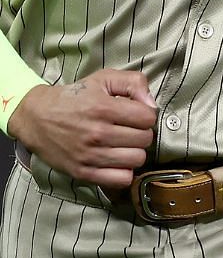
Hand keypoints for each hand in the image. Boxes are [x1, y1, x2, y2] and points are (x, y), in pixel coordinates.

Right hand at [9, 69, 156, 188]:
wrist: (35, 117)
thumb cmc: (73, 97)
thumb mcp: (103, 78)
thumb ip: (134, 83)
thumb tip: (152, 105)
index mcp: (104, 108)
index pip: (148, 118)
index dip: (146, 115)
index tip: (136, 115)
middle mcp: (97, 133)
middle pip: (144, 139)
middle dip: (141, 132)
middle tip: (128, 129)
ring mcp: (89, 155)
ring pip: (136, 159)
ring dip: (134, 151)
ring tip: (123, 144)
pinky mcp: (82, 172)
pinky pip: (120, 179)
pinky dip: (124, 171)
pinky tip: (117, 161)